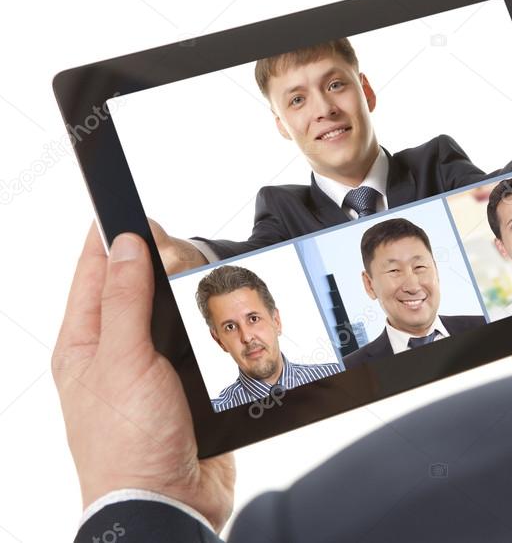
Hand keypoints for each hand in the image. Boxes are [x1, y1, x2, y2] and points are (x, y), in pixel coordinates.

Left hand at [53, 226, 234, 531]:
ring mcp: (153, 368)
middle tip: (182, 254)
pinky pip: (202, 340)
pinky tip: (228, 319)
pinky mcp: (189, 383)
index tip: (128, 205)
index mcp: (85, 343)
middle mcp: (117, 352)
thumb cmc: (128, 447)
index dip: (110, 237)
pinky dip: (216, 326)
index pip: (94, 272)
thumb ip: (124, 301)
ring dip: (193, 295)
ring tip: (209, 283)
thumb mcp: (121, 363)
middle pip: (139, 285)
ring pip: (175, 310)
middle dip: (163, 263)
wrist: (170, 502)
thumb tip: (126, 245)